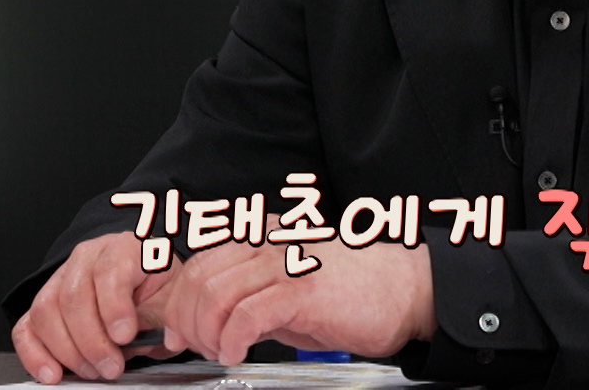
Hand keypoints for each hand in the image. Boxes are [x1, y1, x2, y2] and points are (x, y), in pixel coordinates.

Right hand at [12, 231, 179, 383]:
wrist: (145, 284)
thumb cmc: (157, 289)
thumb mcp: (171, 297)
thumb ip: (163, 316)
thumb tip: (159, 339)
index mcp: (125, 248)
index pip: (111, 270)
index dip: (115, 307)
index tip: (125, 337)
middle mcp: (88, 258)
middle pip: (73, 295)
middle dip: (91, 340)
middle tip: (111, 366)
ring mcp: (61, 278)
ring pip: (46, 311)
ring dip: (67, 351)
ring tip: (92, 371)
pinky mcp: (44, 304)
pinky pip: (26, 327)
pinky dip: (35, 354)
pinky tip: (52, 373)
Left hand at [162, 235, 436, 363]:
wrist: (408, 291)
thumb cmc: (354, 292)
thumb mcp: (291, 288)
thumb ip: (249, 298)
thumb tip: (208, 324)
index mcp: (264, 236)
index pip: (200, 263)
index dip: (180, 303)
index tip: (180, 332)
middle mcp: (270, 242)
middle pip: (199, 279)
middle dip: (188, 321)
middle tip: (201, 349)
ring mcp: (287, 262)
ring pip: (216, 294)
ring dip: (208, 333)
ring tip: (222, 353)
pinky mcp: (303, 289)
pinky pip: (247, 314)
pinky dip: (232, 339)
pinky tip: (238, 353)